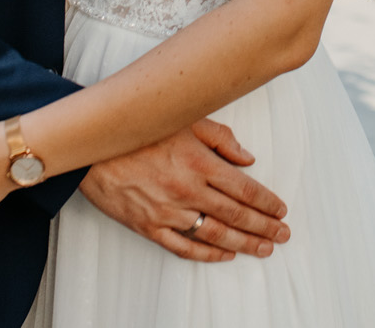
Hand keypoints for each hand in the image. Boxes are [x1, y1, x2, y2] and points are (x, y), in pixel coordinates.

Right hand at [80, 119, 290, 262]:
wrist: (92, 148)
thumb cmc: (139, 130)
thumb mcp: (185, 120)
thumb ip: (220, 138)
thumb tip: (248, 159)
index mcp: (200, 163)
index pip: (245, 189)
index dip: (267, 203)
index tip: (281, 211)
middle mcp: (189, 190)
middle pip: (236, 215)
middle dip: (264, 227)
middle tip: (282, 236)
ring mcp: (169, 212)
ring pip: (215, 234)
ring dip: (244, 243)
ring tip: (264, 249)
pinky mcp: (149, 226)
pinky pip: (184, 247)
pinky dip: (207, 255)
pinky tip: (225, 255)